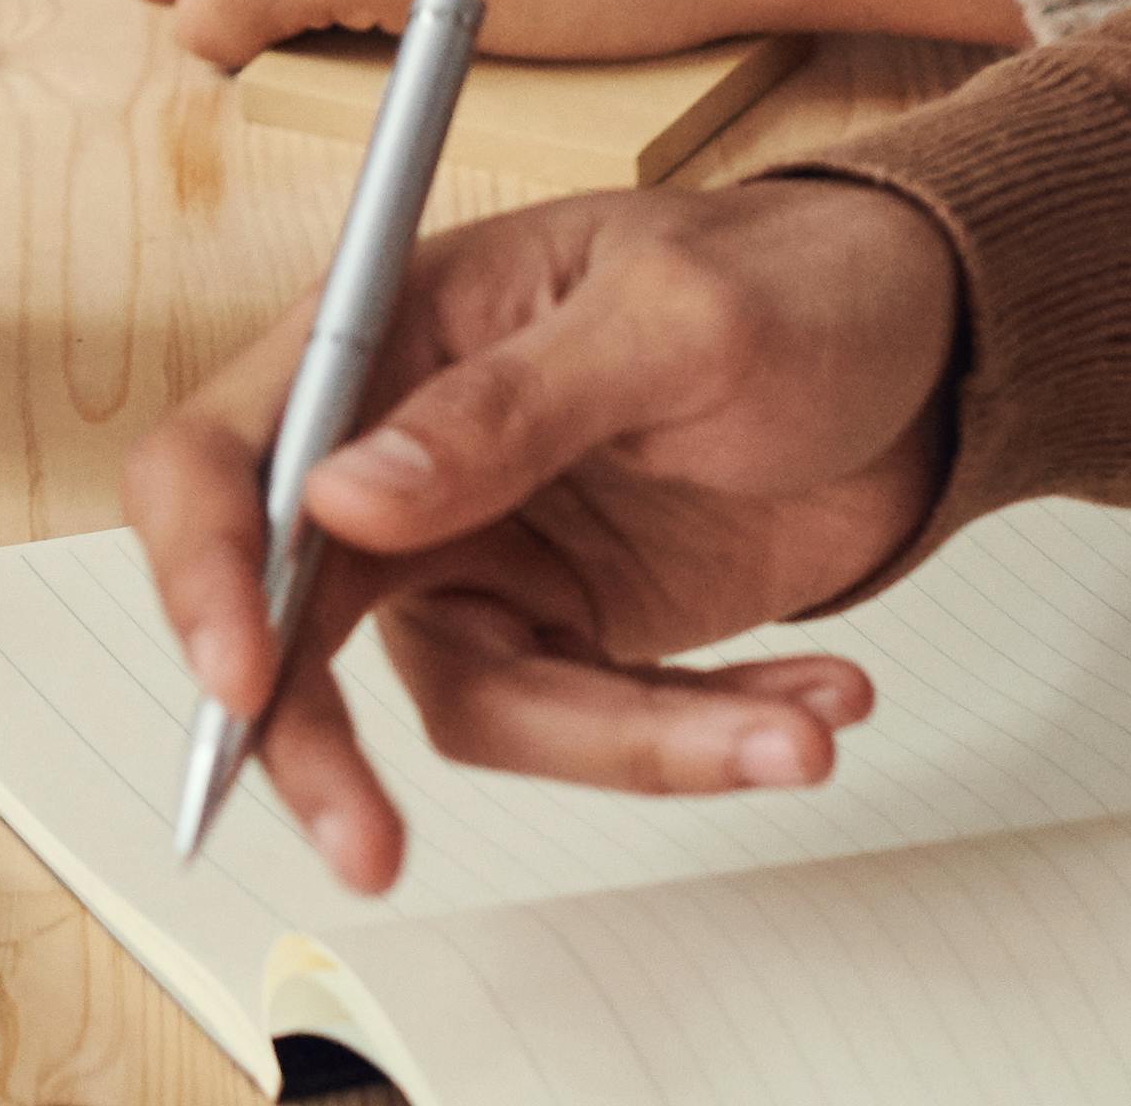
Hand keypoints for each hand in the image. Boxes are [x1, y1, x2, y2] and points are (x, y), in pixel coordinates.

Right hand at [122, 179, 967, 893]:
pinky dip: (707, 736)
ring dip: (635, 743)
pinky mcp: (578, 631)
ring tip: (797, 730)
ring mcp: (489, 555)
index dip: (203, 573)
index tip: (243, 681)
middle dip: (326, 752)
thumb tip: (342, 498)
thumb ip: (508, 407)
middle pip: (294, 622)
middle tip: (370, 851)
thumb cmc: (790, 279)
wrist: (928, 350)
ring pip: (479, 709)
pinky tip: (817, 699)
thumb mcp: (673, 319)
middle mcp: (408, 460)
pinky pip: (598, 729)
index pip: (223, 457)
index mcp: (390, 337)